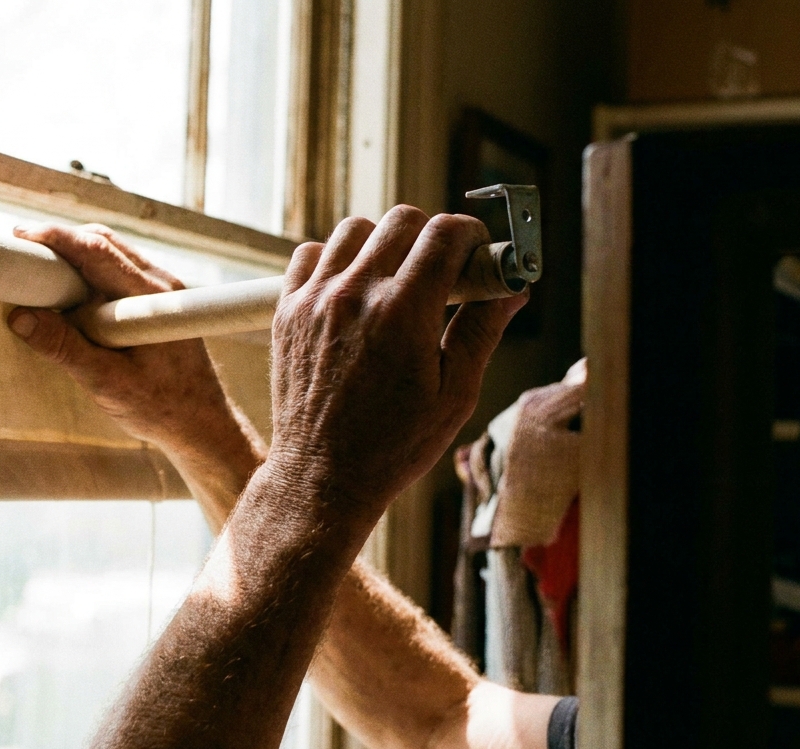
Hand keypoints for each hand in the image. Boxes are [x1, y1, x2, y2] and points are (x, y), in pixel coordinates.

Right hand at [6, 224, 262, 471]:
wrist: (203, 424)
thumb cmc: (162, 408)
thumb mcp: (107, 383)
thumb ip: (65, 349)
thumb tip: (20, 318)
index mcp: (151, 299)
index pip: (97, 251)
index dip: (57, 237)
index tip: (21, 234)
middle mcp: (162, 284)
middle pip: (105, 241)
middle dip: (61, 238)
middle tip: (21, 244)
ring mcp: (164, 290)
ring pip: (113, 253)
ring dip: (76, 252)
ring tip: (39, 263)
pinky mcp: (160, 301)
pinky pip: (121, 271)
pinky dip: (91, 270)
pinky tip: (69, 288)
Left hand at [266, 206, 524, 515]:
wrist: (321, 477)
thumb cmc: (393, 445)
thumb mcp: (454, 394)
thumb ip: (482, 330)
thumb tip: (513, 288)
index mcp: (402, 313)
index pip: (445, 233)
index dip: (472, 237)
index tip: (477, 257)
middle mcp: (354, 295)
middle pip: (402, 219)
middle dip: (431, 236)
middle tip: (442, 272)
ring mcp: (314, 300)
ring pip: (354, 228)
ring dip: (382, 243)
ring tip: (395, 281)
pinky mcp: (286, 311)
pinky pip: (310, 253)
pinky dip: (335, 260)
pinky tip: (352, 291)